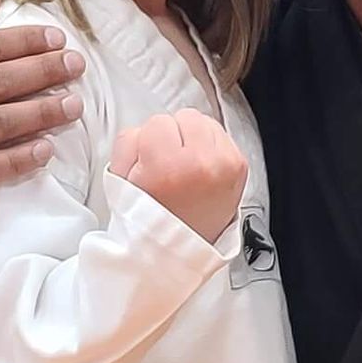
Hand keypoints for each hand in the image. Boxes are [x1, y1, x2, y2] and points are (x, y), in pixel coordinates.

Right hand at [108, 110, 246, 244]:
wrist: (180, 246)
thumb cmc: (151, 218)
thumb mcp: (121, 180)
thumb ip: (129, 142)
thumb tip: (148, 128)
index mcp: (168, 166)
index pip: (157, 122)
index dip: (148, 142)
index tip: (149, 162)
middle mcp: (202, 163)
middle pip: (185, 116)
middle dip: (174, 135)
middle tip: (168, 163)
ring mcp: (226, 164)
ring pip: (206, 122)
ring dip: (194, 138)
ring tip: (186, 166)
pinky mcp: (240, 166)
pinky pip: (222, 136)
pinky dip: (210, 147)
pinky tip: (201, 168)